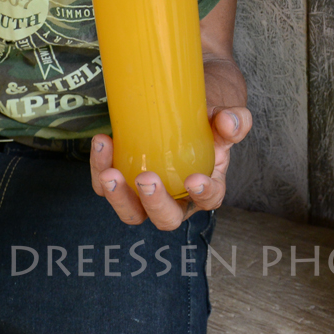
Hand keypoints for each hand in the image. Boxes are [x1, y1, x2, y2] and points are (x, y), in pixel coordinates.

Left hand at [91, 106, 252, 230]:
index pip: (209, 200)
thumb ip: (234, 121)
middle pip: (165, 218)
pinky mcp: (123, 183)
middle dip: (154, 203)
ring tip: (109, 172)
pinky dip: (100, 168)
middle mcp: (176, 200)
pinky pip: (107, 186)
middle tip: (145, 179)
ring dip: (118, 197)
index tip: (194, 179)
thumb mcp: (224, 120)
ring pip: (131, 212)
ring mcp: (146, 197)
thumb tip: (229, 121)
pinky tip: (102, 143)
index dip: (203, 194)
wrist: (183, 114)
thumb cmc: (206, 124)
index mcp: (205, 189)